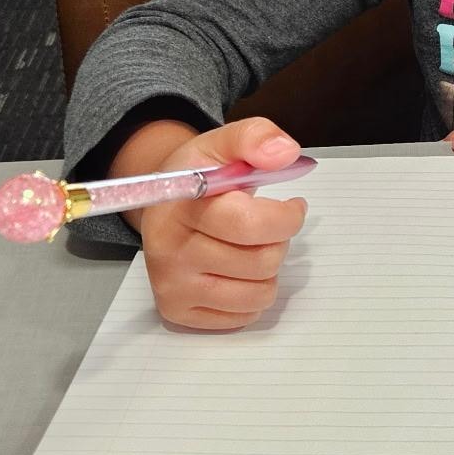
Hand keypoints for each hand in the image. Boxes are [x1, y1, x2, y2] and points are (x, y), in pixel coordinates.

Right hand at [134, 117, 309, 332]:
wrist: (159, 201)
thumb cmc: (199, 176)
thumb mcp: (222, 143)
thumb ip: (255, 137)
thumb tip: (284, 152)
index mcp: (181, 204)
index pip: (249, 224)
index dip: (285, 218)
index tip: (294, 207)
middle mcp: (170, 249)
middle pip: (261, 261)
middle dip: (279, 241)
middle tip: (270, 227)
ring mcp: (171, 284)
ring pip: (258, 294)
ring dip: (268, 270)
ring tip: (253, 247)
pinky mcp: (176, 311)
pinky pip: (242, 316)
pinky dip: (252, 294)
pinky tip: (239, 271)